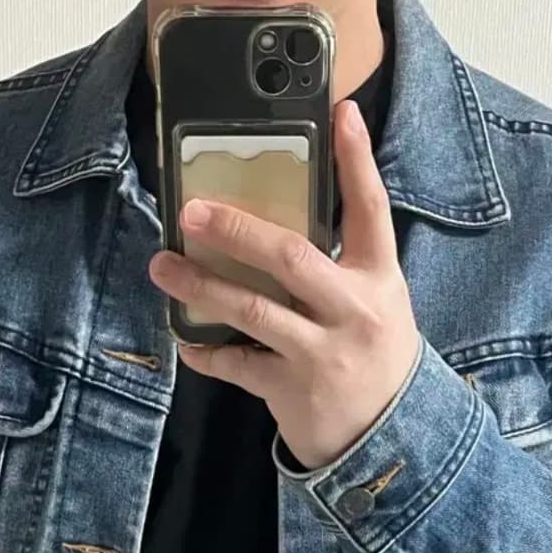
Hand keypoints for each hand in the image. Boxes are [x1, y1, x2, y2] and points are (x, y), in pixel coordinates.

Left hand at [148, 99, 420, 470]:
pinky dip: (206, 352)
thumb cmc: (373, 357)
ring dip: (200, 287)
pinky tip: (185, 339)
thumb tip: (271, 225)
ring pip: (252, 311)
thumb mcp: (375, 304)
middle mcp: (353, 312)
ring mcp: (322, 354)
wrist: (388, 438)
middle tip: (192, 212)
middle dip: (237, 231)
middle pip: (291, 257)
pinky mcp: (293, 391)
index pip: (371, 210)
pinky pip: (237, 364)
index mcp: (379, 280)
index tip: (341, 114)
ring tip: (163, 266)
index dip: (357, 161)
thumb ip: (339, 267)